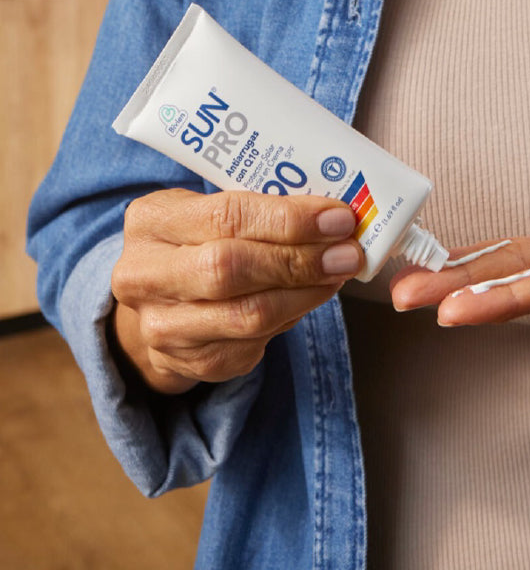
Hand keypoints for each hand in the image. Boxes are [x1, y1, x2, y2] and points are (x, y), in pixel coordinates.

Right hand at [110, 188, 362, 393]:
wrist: (159, 304)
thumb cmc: (199, 243)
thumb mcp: (212, 210)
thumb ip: (262, 209)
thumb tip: (333, 217)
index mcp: (152, 220)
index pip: (228, 215)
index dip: (290, 219)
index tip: (337, 218)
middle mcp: (143, 275)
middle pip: (232, 268)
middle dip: (300, 259)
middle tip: (347, 252)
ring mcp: (161, 325)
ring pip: (248, 314)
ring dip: (306, 293)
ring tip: (338, 274)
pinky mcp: (189, 361)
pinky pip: (254, 342)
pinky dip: (293, 317)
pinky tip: (312, 297)